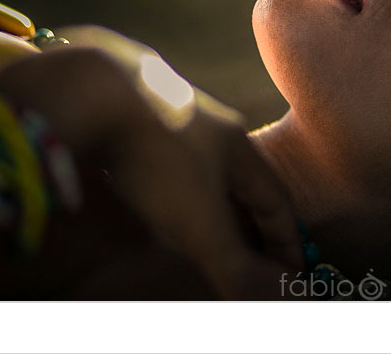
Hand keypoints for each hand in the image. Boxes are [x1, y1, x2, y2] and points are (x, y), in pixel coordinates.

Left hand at [0, 26, 302, 298]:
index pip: (277, 200)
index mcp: (241, 150)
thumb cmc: (159, 161)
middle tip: (258, 252)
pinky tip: (160, 192)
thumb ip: (238, 265)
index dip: (287, 239)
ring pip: (208, 165)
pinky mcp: (139, 113)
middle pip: (246, 180)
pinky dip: (179, 184)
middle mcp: (216, 128)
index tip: (293, 270)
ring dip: (217, 199)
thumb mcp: (201, 223)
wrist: (97, 92)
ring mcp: (177, 116)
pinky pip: (171, 156)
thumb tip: (283, 299)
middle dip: (255, 218)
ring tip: (213, 226)